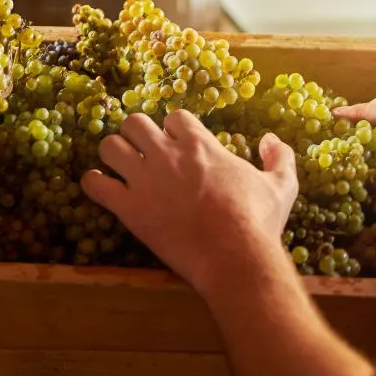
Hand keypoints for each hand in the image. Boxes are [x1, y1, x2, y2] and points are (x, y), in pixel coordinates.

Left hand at [81, 111, 298, 293]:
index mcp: (201, 145)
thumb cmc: (258, 222)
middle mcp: (168, 155)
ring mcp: (145, 180)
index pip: (174, 117)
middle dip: (137, 134)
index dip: (173, 129)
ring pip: (109, 146)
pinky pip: (95, 185)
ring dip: (113, 154)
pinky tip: (102, 189)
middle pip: (135, 122)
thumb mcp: (281, 186)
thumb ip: (280, 158)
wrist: (234, 257)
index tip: (176, 145)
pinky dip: (94, 184)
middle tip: (143, 153)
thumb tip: (270, 139)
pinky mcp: (129, 208)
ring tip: (120, 168)